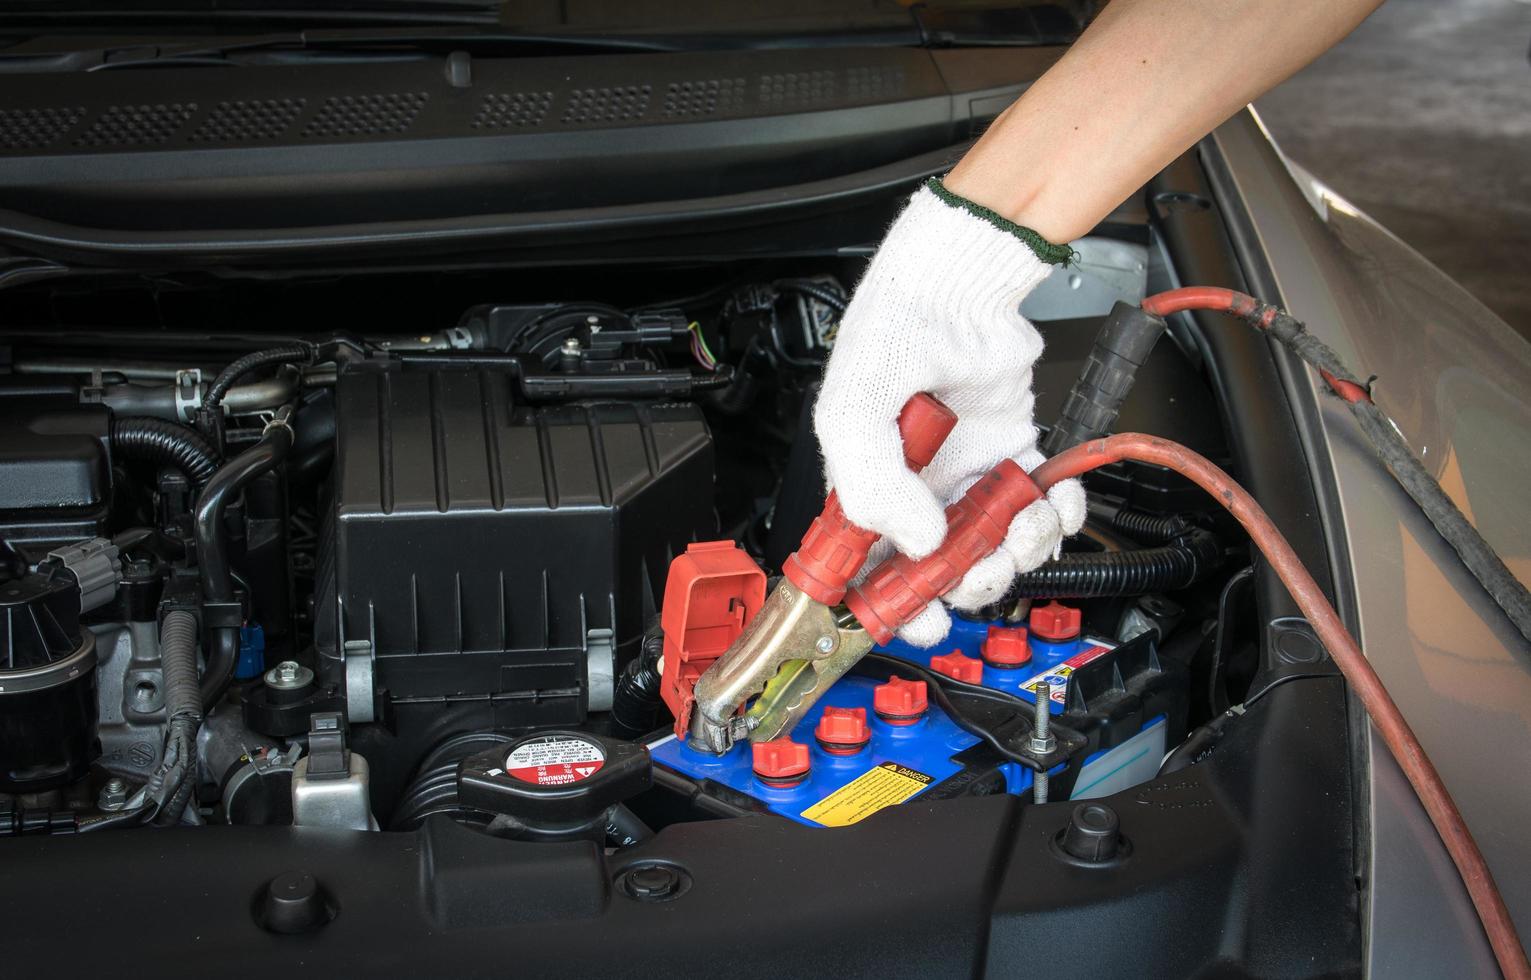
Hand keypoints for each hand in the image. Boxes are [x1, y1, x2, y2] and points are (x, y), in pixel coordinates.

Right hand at [814, 180, 1085, 646]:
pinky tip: (1052, 495)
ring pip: (999, 550)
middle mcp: (918, 493)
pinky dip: (1058, 514)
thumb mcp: (854, 410)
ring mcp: (969, 478)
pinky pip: (1042, 511)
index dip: (896, 609)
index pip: (873, 574)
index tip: (921, 621)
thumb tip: (920, 541)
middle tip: (981, 562)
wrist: (958, 285)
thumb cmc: (893, 335)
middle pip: (944, 575)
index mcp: (868, 491)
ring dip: (1020, 549)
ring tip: (1022, 519)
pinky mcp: (1015, 458)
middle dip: (970, 581)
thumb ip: (874, 484)